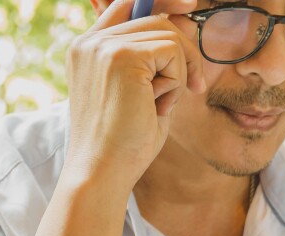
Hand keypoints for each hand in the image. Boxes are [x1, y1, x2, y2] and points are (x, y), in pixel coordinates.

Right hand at [64, 0, 205, 188]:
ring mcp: (102, 46)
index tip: (191, 5)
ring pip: (168, 35)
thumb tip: (186, 26)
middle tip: (194, 86)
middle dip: (185, 53)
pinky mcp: (119, 56)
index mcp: (89, 49)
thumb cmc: (125, 143)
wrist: (103, 170)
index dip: (162, 4)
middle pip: (157, 20)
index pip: (126, 5)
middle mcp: (90, 42)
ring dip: (180, 71)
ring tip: (163, 102)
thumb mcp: (143, 93)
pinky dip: (177, 80)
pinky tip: (159, 104)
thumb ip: (156, 61)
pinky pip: (171, 51)